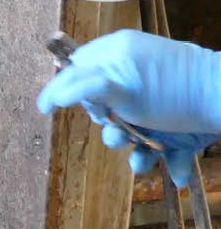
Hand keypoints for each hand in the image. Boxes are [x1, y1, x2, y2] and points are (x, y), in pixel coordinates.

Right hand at [37, 29, 220, 185]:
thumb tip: (49, 96)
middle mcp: (137, 79)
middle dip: (110, 129)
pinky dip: (169, 162)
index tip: (64, 110)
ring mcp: (158, 103)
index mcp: (119, 56)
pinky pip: (164, 147)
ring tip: (142, 160)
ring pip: (134, 133)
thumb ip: (80, 85)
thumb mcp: (118, 84)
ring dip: (135, 153)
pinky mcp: (180, 125)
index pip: (80, 70)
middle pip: (106, 109)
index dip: (72, 93)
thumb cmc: (171, 90)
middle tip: (118, 131)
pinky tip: (176, 172)